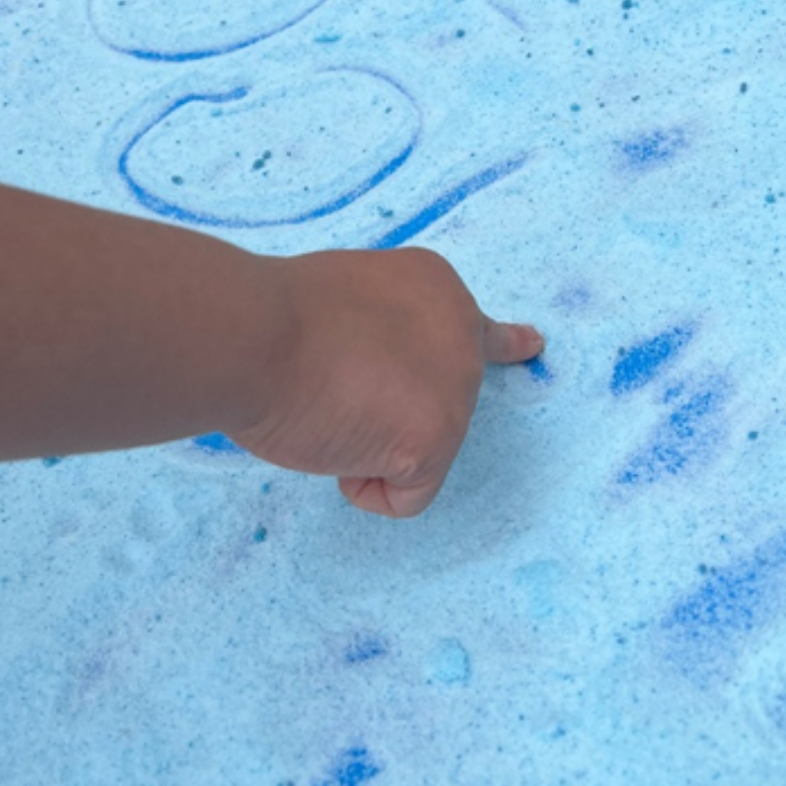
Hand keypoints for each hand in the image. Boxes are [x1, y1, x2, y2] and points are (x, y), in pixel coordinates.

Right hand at [233, 248, 543, 517]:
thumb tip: (381, 386)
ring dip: (365, 446)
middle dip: (383, 416)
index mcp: (436, 289)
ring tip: (327, 403)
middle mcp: (462, 332)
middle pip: (434, 410)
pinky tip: (336, 438)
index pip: (479, 329)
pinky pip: (404, 497)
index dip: (502, 343)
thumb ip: (383, 333)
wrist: (254, 334)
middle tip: (332, 389)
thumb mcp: (347, 302)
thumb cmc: (273, 319)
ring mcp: (457, 387)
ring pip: (416, 458)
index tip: (531, 345)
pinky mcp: (439, 437)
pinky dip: (362, 486)